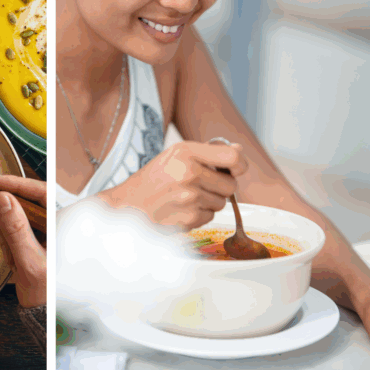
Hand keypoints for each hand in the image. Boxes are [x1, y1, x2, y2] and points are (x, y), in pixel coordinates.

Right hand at [0, 173, 45, 307]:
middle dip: (4, 214)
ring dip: (7, 234)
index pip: (38, 191)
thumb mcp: (29, 261)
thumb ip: (16, 229)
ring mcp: (45, 231)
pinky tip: (13, 260)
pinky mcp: (36, 239)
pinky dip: (9, 242)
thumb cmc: (45, 291)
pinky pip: (17, 231)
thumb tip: (2, 199)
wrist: (44, 314)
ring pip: (17, 217)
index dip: (14, 183)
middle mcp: (54, 223)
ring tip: (11, 257)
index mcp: (60, 223)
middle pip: (24, 203)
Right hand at [99, 140, 246, 228]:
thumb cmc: (154, 178)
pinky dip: (200, 214)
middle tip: (201, 184)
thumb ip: (209, 153)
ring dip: (209, 201)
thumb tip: (240, 152)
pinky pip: (210, 217)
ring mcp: (189, 197)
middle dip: (220, 186)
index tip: (236, 168)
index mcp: (185, 151)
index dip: (240, 164)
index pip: (232, 157)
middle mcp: (188, 172)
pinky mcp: (189, 218)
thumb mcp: (176, 155)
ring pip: (221, 203)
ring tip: (187, 196)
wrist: (129, 204)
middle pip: (230, 185)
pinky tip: (182, 208)